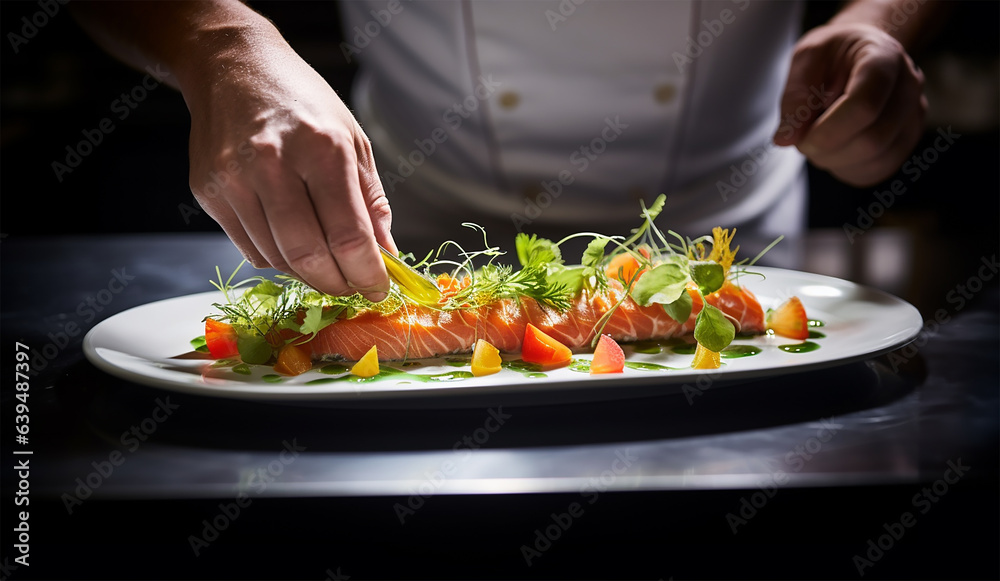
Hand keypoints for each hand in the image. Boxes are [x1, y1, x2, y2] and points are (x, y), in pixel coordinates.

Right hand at [186, 37, 393, 299]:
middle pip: (309, 256)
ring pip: (278, 259)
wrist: (232, 67)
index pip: (348, 236)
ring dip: (309, 273)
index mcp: (321, 148)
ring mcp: (234, 179)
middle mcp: (273, 163)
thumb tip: (385, 254)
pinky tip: (292, 240)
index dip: (368, 274)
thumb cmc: (300, 101)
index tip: (379, 289)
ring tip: (326, 262)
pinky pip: (250, 249)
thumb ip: (371, 201)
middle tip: (354, 286)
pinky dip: (279, 257)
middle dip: (338, 284)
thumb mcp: (352, 139)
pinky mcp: (209, 192)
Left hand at [773, 22, 926, 186]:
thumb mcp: (805, 59)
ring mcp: (913, 115)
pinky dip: (847, 168)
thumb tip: (785, 139)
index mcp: (884, 57)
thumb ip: (794, 96)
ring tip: (818, 139)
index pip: (865, 106)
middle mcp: (909, 86)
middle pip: (872, 139)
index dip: (828, 132)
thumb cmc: (832, 53)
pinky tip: (834, 149)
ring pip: (876, 159)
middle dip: (827, 150)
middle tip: (803, 139)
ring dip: (834, 161)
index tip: (800, 139)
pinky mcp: (907, 139)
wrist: (860, 51)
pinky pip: (878, 170)